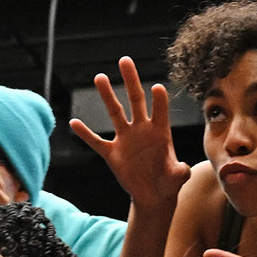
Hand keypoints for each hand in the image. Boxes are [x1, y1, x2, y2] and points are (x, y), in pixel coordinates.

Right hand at [71, 57, 188, 212]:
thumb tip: (183, 170)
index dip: (159, 101)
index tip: (157, 88)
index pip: (160, 111)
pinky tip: (74, 122)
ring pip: (115, 113)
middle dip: (131, 81)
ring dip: (107, 96)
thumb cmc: (169, 183)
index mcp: (161, 132)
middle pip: (136, 100)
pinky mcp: (113, 153)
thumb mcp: (177, 178)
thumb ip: (180, 172)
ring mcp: (126, 140)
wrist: (153, 195)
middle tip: (125, 60)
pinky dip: (85, 134)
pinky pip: (96, 142)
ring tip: (100, 77)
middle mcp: (142, 130)